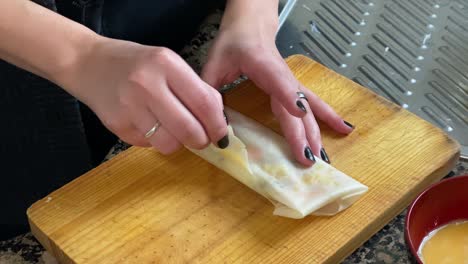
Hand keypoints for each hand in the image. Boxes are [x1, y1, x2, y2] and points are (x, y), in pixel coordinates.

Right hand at [61, 37, 228, 153]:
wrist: (88, 63)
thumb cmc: (136, 63)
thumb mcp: (168, 63)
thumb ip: (194, 87)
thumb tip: (219, 119)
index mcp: (166, 64)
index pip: (204, 102)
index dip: (217, 124)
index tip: (221, 134)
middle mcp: (147, 85)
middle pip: (189, 129)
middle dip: (202, 141)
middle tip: (202, 140)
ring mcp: (129, 107)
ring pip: (169, 144)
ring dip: (179, 144)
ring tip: (173, 131)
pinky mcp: (117, 125)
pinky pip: (149, 145)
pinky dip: (156, 140)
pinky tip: (149, 124)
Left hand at [202, 11, 352, 165]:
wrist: (251, 26)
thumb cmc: (233, 43)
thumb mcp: (213, 64)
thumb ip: (210, 90)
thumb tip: (213, 125)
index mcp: (262, 64)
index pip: (279, 81)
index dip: (289, 97)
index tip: (300, 113)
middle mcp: (282, 75)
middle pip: (297, 106)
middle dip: (303, 133)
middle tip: (307, 158)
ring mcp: (291, 83)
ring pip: (309, 108)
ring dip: (317, 133)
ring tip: (324, 156)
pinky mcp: (294, 87)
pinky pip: (315, 103)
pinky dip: (329, 117)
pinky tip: (343, 128)